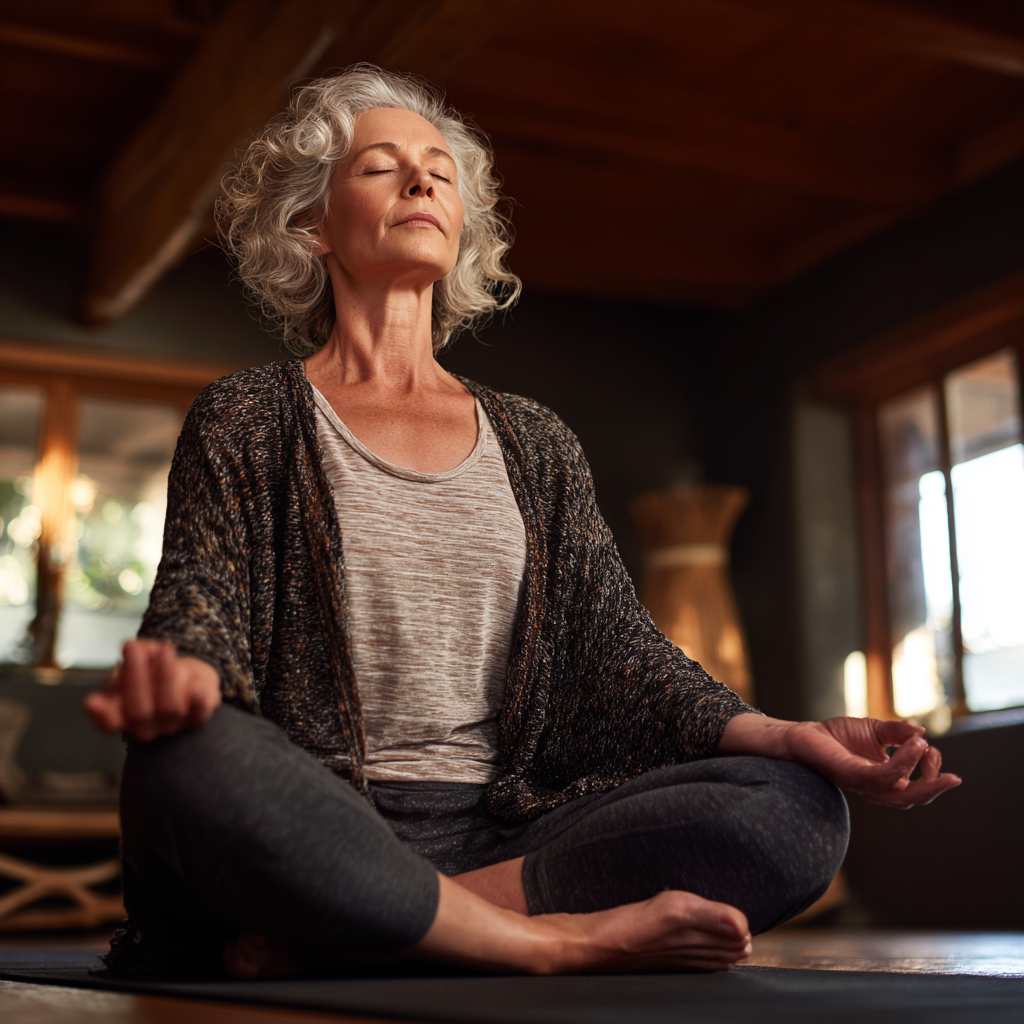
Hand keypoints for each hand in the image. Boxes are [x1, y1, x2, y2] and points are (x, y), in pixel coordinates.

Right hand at [84, 639, 220, 741]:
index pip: (108, 723)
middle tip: (134, 650)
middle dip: (135, 678)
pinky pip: (200, 713)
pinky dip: (198, 698)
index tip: (92, 701)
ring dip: (166, 677)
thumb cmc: (155, 671)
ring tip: (164, 650)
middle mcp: (146, 727)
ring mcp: (172, 725)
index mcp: (122, 716)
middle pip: (138, 712)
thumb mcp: (141, 659)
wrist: (189, 675)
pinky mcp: (198, 719)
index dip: (100, 715)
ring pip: (169, 709)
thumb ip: (135, 653)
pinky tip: (196, 683)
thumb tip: (131, 646)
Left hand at [783, 717, 960, 807]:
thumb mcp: (875, 730)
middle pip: (913, 799)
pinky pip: (882, 777)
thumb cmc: (838, 735)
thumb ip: (898, 732)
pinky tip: (912, 746)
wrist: (806, 734)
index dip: (931, 771)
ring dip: (920, 773)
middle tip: (954, 779)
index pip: (916, 786)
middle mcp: (877, 786)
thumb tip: (922, 733)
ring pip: (900, 793)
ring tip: (928, 749)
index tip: (930, 748)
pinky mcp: (852, 776)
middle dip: (935, 789)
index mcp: (885, 778)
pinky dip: (901, 764)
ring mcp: (864, 784)